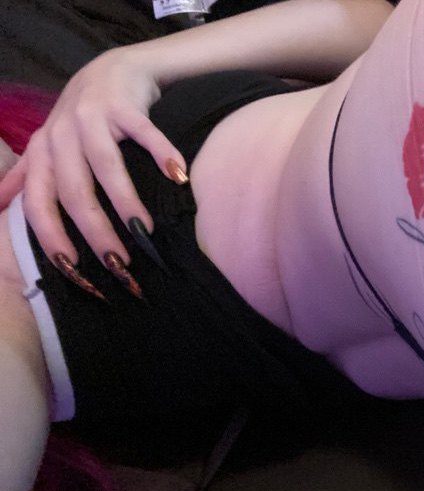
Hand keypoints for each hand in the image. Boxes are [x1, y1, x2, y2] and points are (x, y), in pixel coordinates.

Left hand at [0, 48, 186, 268]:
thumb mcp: (49, 144)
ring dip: (125, 202)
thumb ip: (26, 175)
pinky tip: (177, 177)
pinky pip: (145, 134)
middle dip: (95, 230)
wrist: (114, 70)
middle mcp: (61, 134)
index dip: (52, 235)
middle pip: (74, 190)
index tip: (74, 267)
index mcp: (42, 150)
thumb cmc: (83, 117)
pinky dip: (162, 154)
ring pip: (106, 166)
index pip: (38, 200)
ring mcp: (92, 117)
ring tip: (144, 231)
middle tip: (119, 262)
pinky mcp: (125, 106)